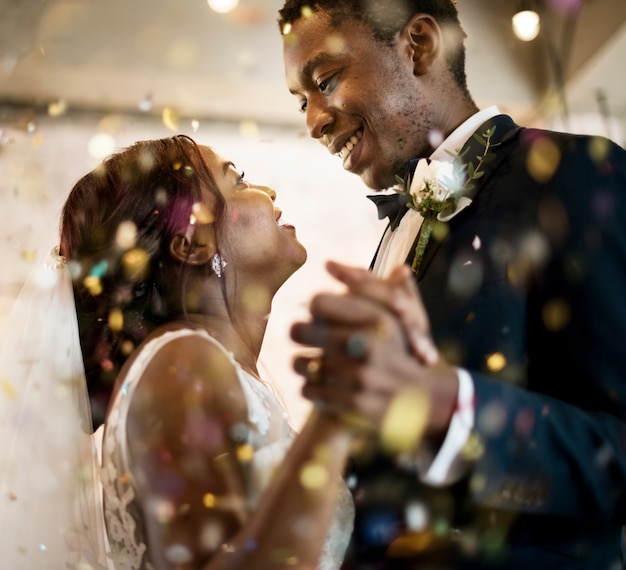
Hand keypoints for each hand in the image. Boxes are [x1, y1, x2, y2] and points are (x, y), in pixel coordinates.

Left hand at [291, 262, 458, 445]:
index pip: (318, 302)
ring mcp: (358, 378)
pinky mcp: (351, 405)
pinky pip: (308, 390)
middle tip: (299, 334)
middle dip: (299, 332)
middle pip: (300, 330)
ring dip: (300, 363)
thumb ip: (365, 283)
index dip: (316, 307)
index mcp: (375, 319)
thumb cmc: (402, 346)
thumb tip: (329, 264)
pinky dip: (309, 388)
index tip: (318, 314)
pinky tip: (316, 384)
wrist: (424, 398)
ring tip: (306, 362)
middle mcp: (366, 347)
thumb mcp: (395, 310)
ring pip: (301, 363)